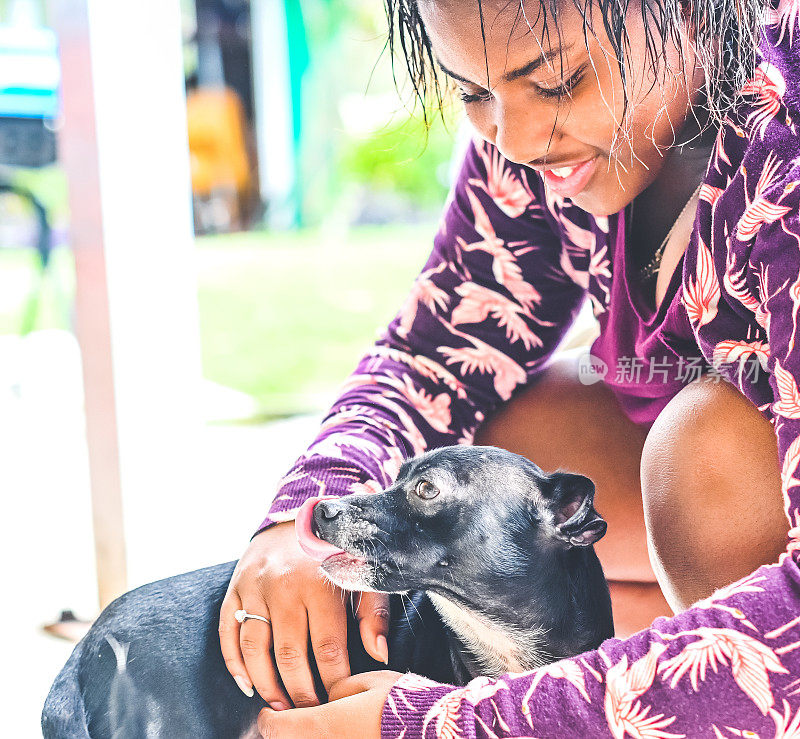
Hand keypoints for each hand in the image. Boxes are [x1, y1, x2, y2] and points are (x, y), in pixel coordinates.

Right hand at [219, 521, 390, 707]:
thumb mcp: (363, 575)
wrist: (297, 516)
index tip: (340, 700)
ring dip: (267, 685)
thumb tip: (379, 654)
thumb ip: (374, 614)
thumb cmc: (336, 553)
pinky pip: (228, 633)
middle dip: (301, 692)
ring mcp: (255, 588)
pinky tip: (248, 686)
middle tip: (311, 712)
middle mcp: (284, 586)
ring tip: (281, 706)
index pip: (328, 647)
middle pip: (289, 655)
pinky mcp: (235, 589)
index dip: (334, 681)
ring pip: (255, 650)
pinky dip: (234, 665)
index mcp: (320, 584)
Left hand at [257, 670, 401, 737]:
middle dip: (286, 732)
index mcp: (318, 726)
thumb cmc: (400, 705)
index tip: (274, 711)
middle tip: (294, 720)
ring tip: (323, 728)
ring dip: (306, 738)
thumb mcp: (365, 683)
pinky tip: (343, 734)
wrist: (433, 732)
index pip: (273, 728)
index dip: (270, 718)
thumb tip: (327, 698)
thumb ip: (336, 688)